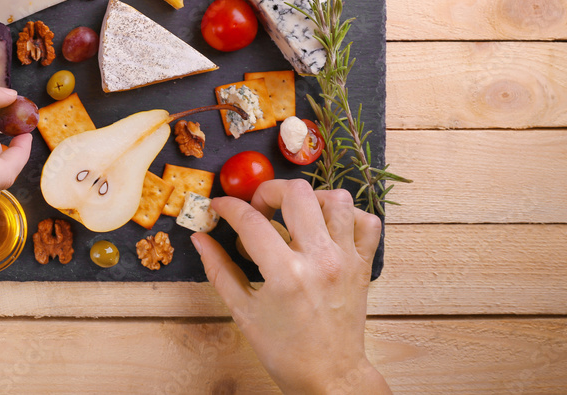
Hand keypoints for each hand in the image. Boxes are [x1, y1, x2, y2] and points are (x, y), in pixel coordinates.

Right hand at [192, 180, 389, 393]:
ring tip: (293, 214)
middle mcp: (319, 259)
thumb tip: (199, 238)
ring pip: (336, 199)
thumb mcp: (243, 311)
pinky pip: (366, 222)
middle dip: (267, 191)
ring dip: (310, 198)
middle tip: (257, 209)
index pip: (250, 220)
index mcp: (285, 273)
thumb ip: (219, 269)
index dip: (227, 207)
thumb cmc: (285, 350)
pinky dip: (347, 215)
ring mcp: (346, 259)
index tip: (218, 208)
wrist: (330, 376)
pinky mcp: (363, 265)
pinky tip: (326, 227)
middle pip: (296, 193)